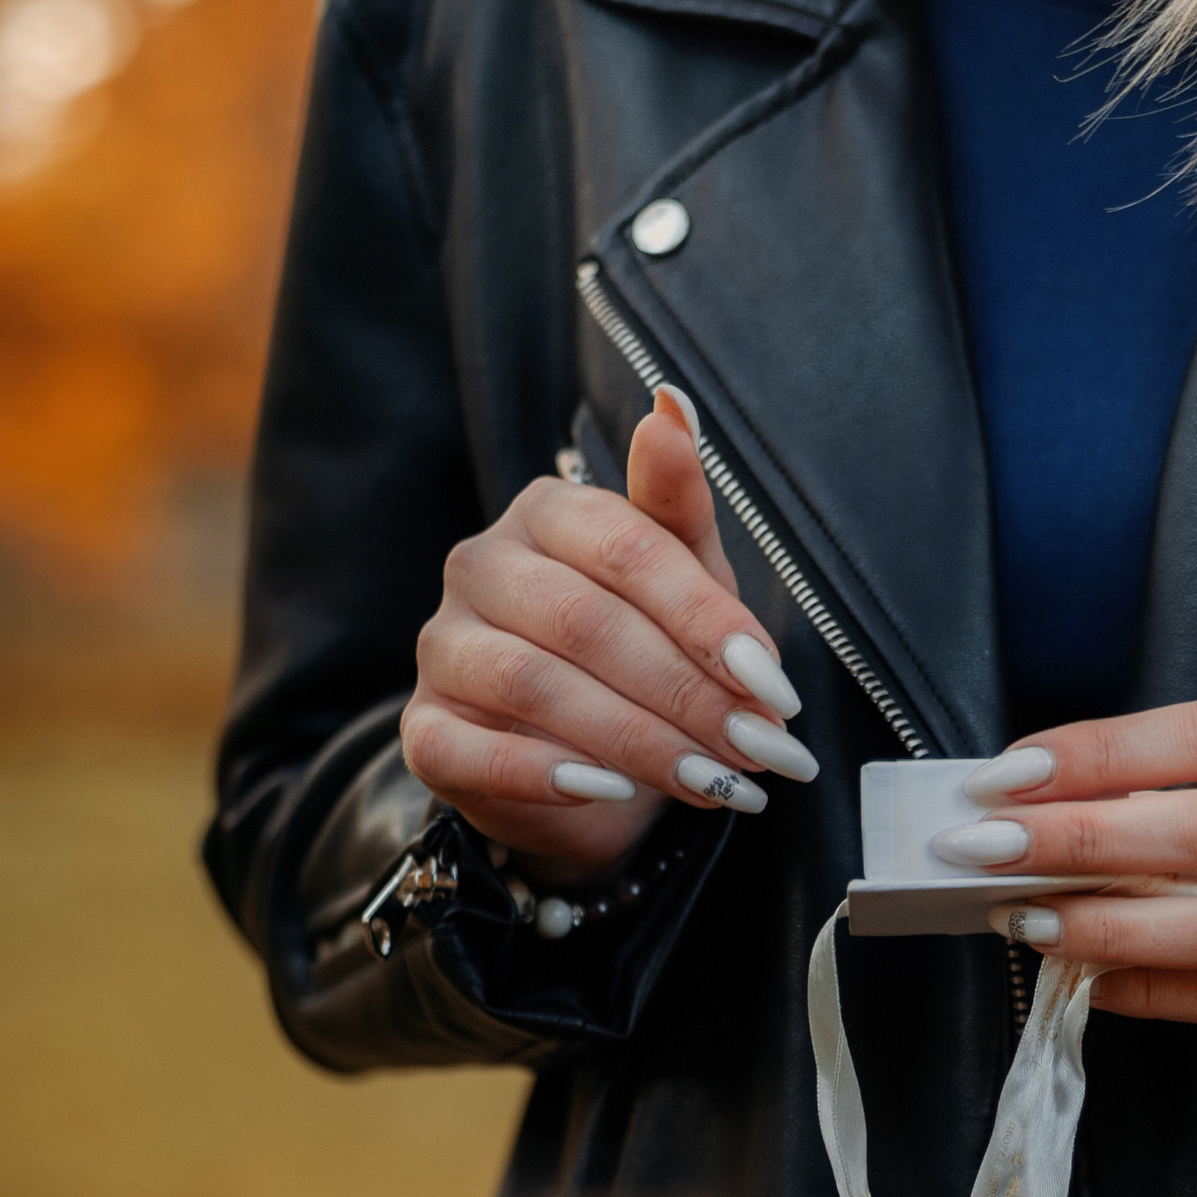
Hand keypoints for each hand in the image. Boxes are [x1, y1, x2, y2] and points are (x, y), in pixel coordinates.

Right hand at [401, 390, 814, 883]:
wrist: (580, 763)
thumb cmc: (639, 652)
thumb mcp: (680, 579)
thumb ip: (678, 503)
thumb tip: (670, 405)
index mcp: (548, 513)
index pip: (628, 550)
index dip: (706, 620)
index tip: (772, 685)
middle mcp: (481, 566)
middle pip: (586, 622)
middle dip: (685, 692)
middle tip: (756, 747)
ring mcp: (443, 646)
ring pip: (533, 684)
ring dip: (635, 740)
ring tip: (710, 779)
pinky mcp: (424, 728)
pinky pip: (470, 749)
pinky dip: (545, 773)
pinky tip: (612, 791)